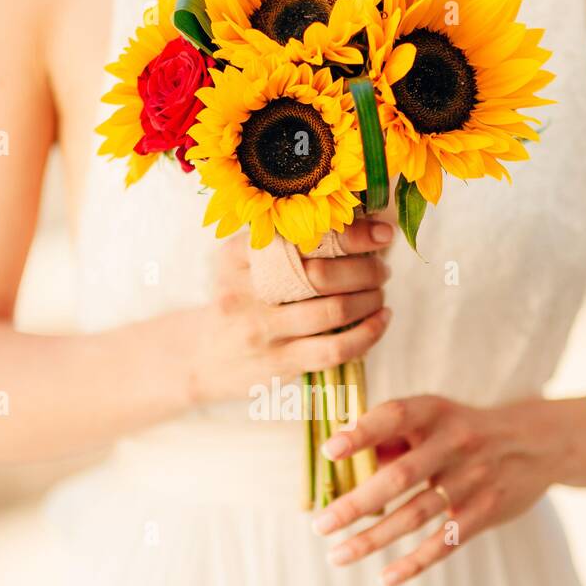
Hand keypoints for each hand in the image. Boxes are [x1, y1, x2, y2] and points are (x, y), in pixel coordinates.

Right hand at [190, 215, 394, 404]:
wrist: (202, 358)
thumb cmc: (238, 301)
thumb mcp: (242, 264)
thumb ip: (284, 243)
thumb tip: (361, 223)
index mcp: (236, 254)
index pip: (302, 235)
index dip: (352, 233)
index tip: (382, 233)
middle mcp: (244, 290)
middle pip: (321, 273)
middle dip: (366, 268)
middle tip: (382, 268)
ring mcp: (261, 329)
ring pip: (333, 310)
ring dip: (370, 300)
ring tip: (380, 294)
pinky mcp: (278, 362)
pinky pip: (335, 349)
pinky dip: (367, 334)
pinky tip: (380, 321)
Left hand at [311, 394, 569, 585]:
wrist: (539, 443)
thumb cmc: (464, 430)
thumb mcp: (435, 418)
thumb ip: (393, 437)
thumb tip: (343, 464)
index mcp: (436, 412)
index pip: (394, 416)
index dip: (361, 432)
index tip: (329, 451)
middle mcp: (456, 443)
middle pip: (399, 476)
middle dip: (355, 503)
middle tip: (319, 525)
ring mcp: (473, 479)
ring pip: (416, 515)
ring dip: (373, 539)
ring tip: (337, 555)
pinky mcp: (486, 510)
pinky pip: (446, 542)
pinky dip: (415, 561)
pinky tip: (385, 577)